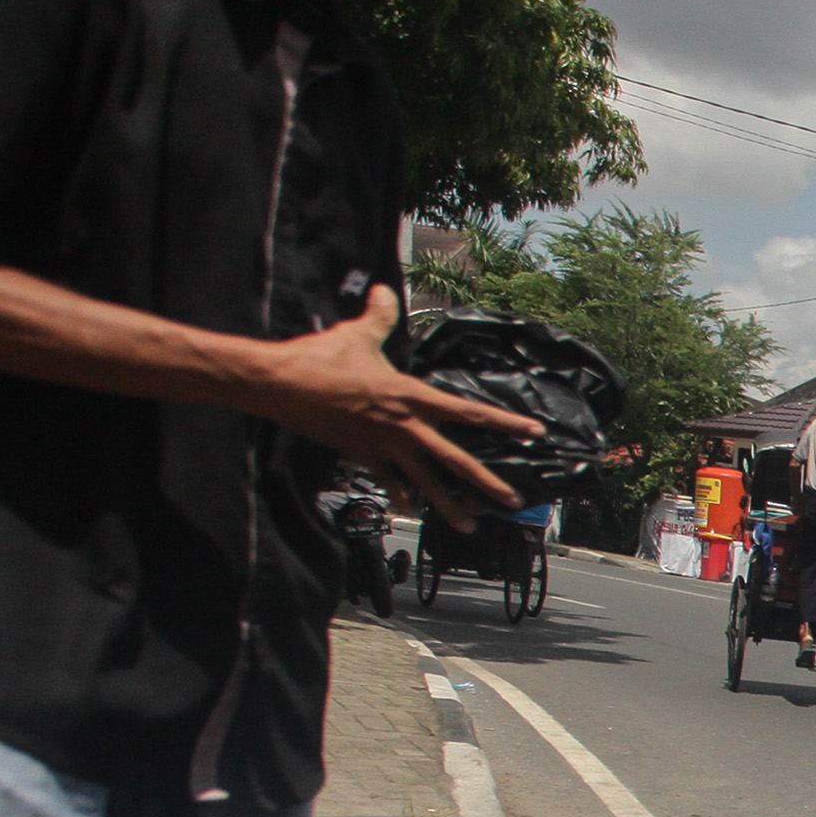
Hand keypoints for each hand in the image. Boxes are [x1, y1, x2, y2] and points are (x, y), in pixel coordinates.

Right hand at [243, 286, 533, 525]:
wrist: (281, 385)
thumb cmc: (320, 358)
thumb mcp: (357, 335)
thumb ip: (379, 317)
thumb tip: (384, 290)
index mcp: (413, 397)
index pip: (470, 412)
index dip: (505, 423)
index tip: (534, 433)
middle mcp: (406, 427)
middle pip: (456, 460)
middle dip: (487, 483)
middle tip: (513, 501)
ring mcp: (384, 446)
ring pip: (425, 482)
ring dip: (448, 506)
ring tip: (469, 526)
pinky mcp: (361, 457)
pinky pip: (389, 480)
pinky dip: (402, 494)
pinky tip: (412, 508)